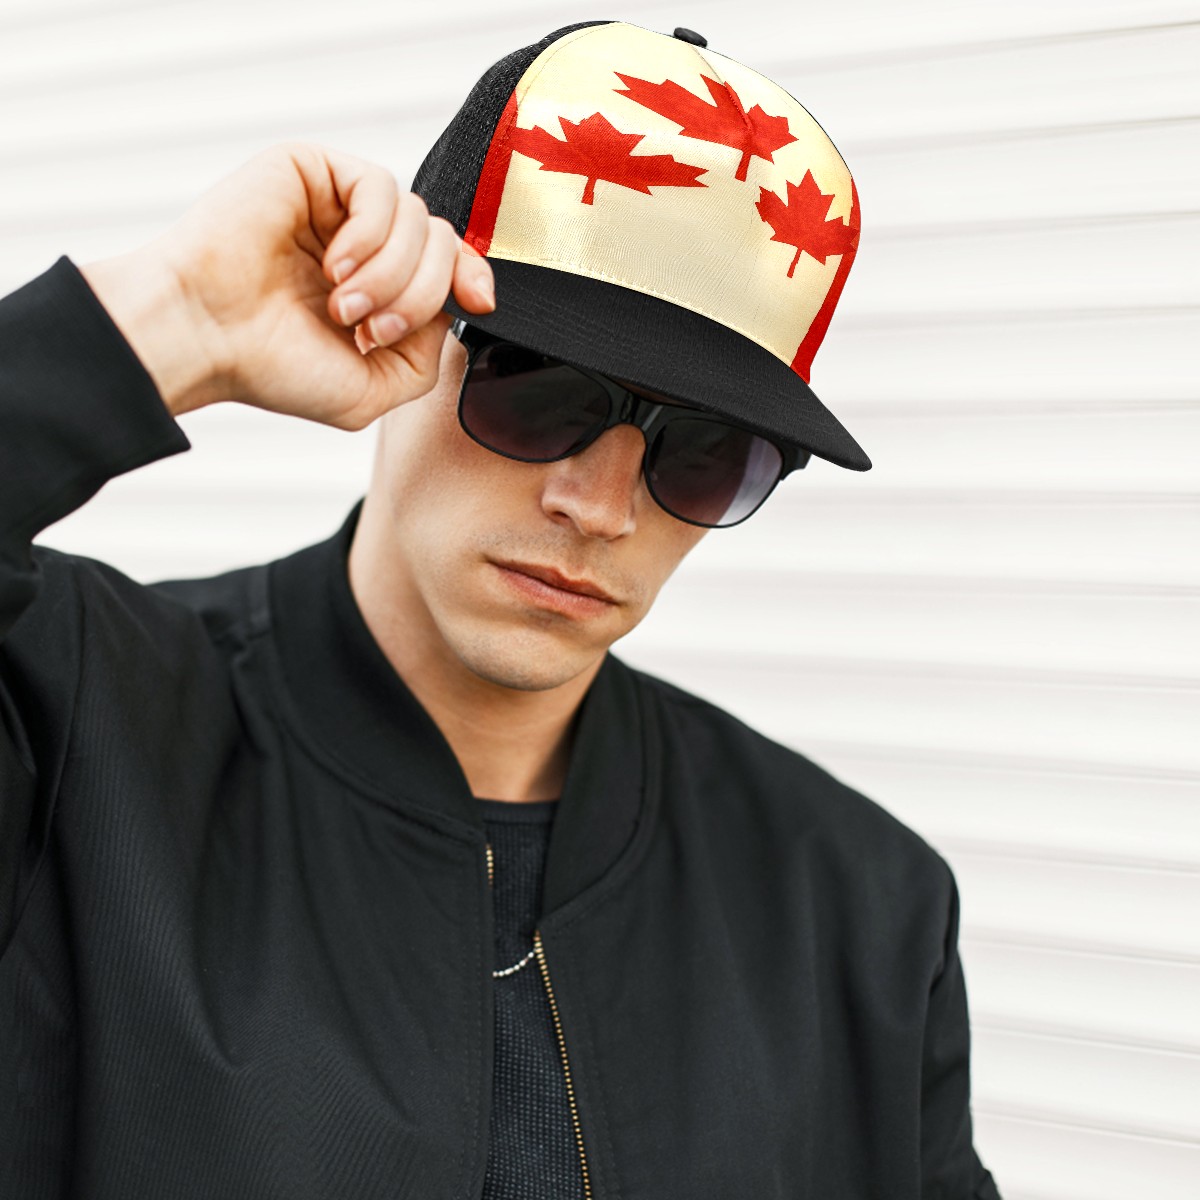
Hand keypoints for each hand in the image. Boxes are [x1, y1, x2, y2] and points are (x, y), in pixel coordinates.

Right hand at [81, 141, 495, 426]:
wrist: (205, 338)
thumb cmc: (273, 367)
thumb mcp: (372, 391)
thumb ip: (426, 357)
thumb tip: (449, 311)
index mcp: (376, 287)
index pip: (449, 263)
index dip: (473, 277)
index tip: (478, 302)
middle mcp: (361, 243)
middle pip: (442, 243)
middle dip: (421, 295)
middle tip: (368, 328)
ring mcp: (336, 205)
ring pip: (419, 219)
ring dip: (391, 274)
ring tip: (342, 305)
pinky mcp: (312, 170)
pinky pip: (381, 187)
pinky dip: (370, 236)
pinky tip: (333, 266)